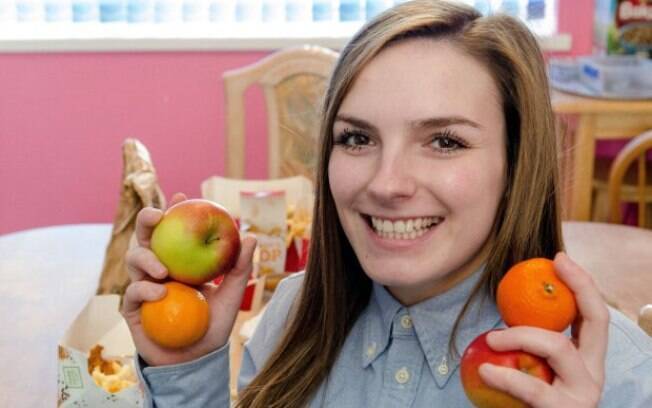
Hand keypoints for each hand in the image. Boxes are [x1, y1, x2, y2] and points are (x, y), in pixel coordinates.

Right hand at [121, 192, 256, 366]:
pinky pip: (133, 291)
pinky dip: (145, 289)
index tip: (182, 196)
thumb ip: (240, 267)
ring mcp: (143, 285)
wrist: (196, 360)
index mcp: (179, 260)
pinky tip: (161, 292)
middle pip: (145, 236)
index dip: (173, 209)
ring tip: (164, 269)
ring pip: (133, 258)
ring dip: (145, 257)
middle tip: (158, 217)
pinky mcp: (132, 307)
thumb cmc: (213, 325)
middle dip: (146, 221)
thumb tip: (251, 235)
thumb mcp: (231, 295)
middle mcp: (158, 267)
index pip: (173, 230)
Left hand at [478, 252, 608, 406]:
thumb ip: (527, 346)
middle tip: (551, 265)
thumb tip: (501, 315)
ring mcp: (583, 396)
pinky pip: (533, 389)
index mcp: (586, 362)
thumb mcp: (531, 370)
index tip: (559, 257)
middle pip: (597, 320)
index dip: (582, 283)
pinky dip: (506, 377)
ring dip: (520, 335)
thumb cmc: (525, 405)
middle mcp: (593, 376)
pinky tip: (487, 371)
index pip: (594, 316)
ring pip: (558, 348)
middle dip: (580, 285)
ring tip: (491, 340)